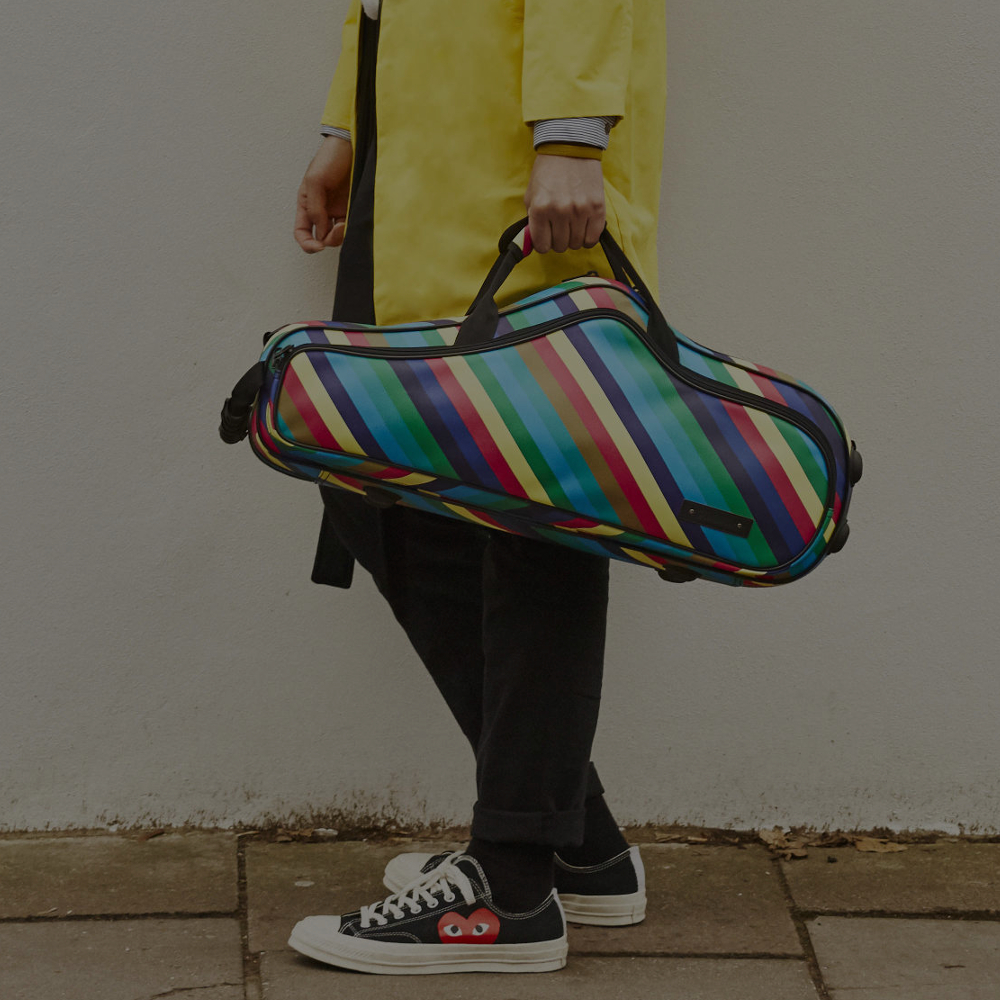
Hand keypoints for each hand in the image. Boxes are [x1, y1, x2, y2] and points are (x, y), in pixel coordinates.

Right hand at [294, 135, 352, 252]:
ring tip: (347, 223)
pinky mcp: (352, 209)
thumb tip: (320, 233)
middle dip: (328, 239)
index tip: (318, 246)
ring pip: (337, 236)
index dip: (307, 244)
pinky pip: (351, 227)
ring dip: (341, 235)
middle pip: (321, 238)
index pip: (302, 232)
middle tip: (338, 229)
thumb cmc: (330, 157)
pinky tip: (354, 220)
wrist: (353, 146)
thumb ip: (315, 209)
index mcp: (306, 205)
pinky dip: (352, 229)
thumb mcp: (315, 181)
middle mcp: (321, 211)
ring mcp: (337, 211)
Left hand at [524, 153, 605, 253]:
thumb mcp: (531, 195)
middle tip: (559, 228)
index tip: (546, 237)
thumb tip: (536, 243)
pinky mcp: (597, 208)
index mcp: (540, 208)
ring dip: (573, 239)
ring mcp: (580, 210)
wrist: (571, 148)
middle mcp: (560, 211)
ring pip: (576, 244)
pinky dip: (587, 237)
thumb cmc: (548, 172)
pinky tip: (583, 228)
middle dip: (558, 240)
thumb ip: (532, 220)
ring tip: (571, 225)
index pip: (542, 246)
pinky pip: (592, 239)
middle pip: (560, 246)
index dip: (543, 244)